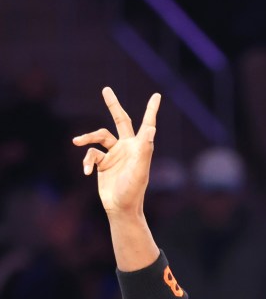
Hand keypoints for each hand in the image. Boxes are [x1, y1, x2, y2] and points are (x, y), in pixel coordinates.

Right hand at [72, 87, 160, 215]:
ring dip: (87, 137)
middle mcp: (127, 148)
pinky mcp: (103, 163)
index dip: (151, 110)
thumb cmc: (133, 191)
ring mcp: (115, 155)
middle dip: (113, 106)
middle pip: (120, 121)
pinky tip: (87, 172)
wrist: (120, 209)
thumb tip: (151, 129)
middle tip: (106, 90)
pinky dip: (87, 161)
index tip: (156, 96)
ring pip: (98, 136)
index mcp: (139, 147)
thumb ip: (145, 149)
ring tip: (76, 141)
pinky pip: (91, 155)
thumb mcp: (140, 170)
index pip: (146, 124)